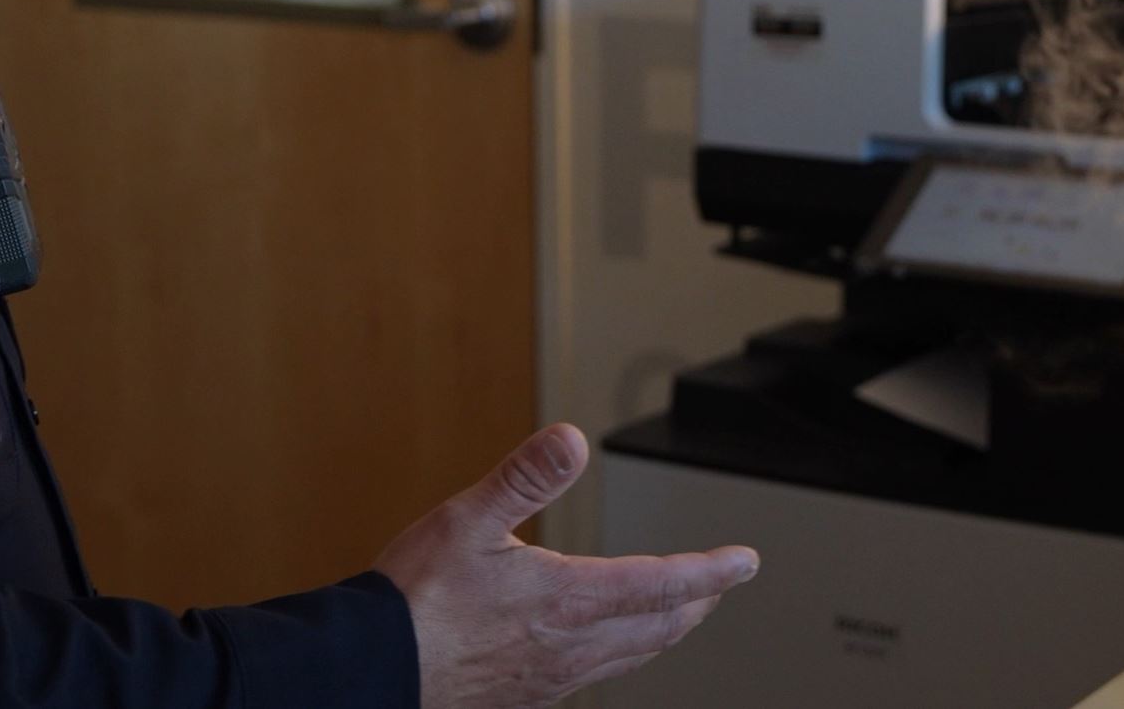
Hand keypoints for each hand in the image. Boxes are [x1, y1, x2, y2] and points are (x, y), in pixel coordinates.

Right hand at [373, 424, 757, 707]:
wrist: (378, 666)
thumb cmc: (417, 597)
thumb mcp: (468, 519)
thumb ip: (524, 477)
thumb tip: (571, 440)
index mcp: (566, 599)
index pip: (661, 584)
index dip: (711, 571)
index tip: (746, 561)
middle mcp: (571, 645)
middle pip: (660, 627)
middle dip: (698, 601)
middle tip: (722, 583)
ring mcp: (553, 677)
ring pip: (634, 656)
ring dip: (667, 629)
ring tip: (681, 612)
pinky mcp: (530, 695)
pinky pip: (599, 675)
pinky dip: (626, 653)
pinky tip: (608, 647)